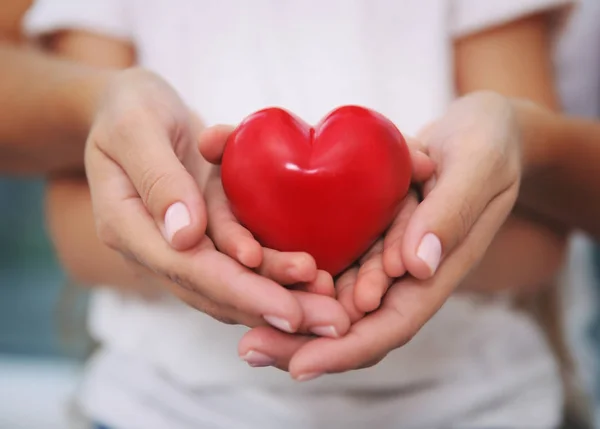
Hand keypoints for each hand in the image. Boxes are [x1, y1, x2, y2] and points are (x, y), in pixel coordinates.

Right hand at [85, 68, 347, 333]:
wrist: (129, 106)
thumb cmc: (128, 107)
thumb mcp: (134, 128)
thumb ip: (158, 179)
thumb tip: (185, 236)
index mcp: (129, 227)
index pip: (190, 270)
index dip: (241, 292)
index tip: (290, 313)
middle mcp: (158, 247)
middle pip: (218, 289)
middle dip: (275, 307)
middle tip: (332, 322)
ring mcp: (183, 242)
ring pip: (235, 280)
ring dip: (284, 295)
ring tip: (332, 306)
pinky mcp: (207, 231)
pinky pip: (243, 258)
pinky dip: (277, 270)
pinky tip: (316, 277)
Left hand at [239, 91, 524, 377]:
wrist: (477, 131)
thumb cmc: (487, 145)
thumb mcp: (478, 167)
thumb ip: (451, 213)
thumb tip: (416, 266)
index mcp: (436, 270)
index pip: (391, 325)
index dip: (346, 350)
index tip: (300, 366)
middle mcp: (403, 273)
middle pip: (352, 322)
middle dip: (302, 342)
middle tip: (250, 349)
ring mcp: (380, 254)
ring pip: (332, 296)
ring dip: (289, 312)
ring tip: (240, 322)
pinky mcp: (363, 230)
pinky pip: (327, 255)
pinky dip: (292, 266)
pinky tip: (253, 264)